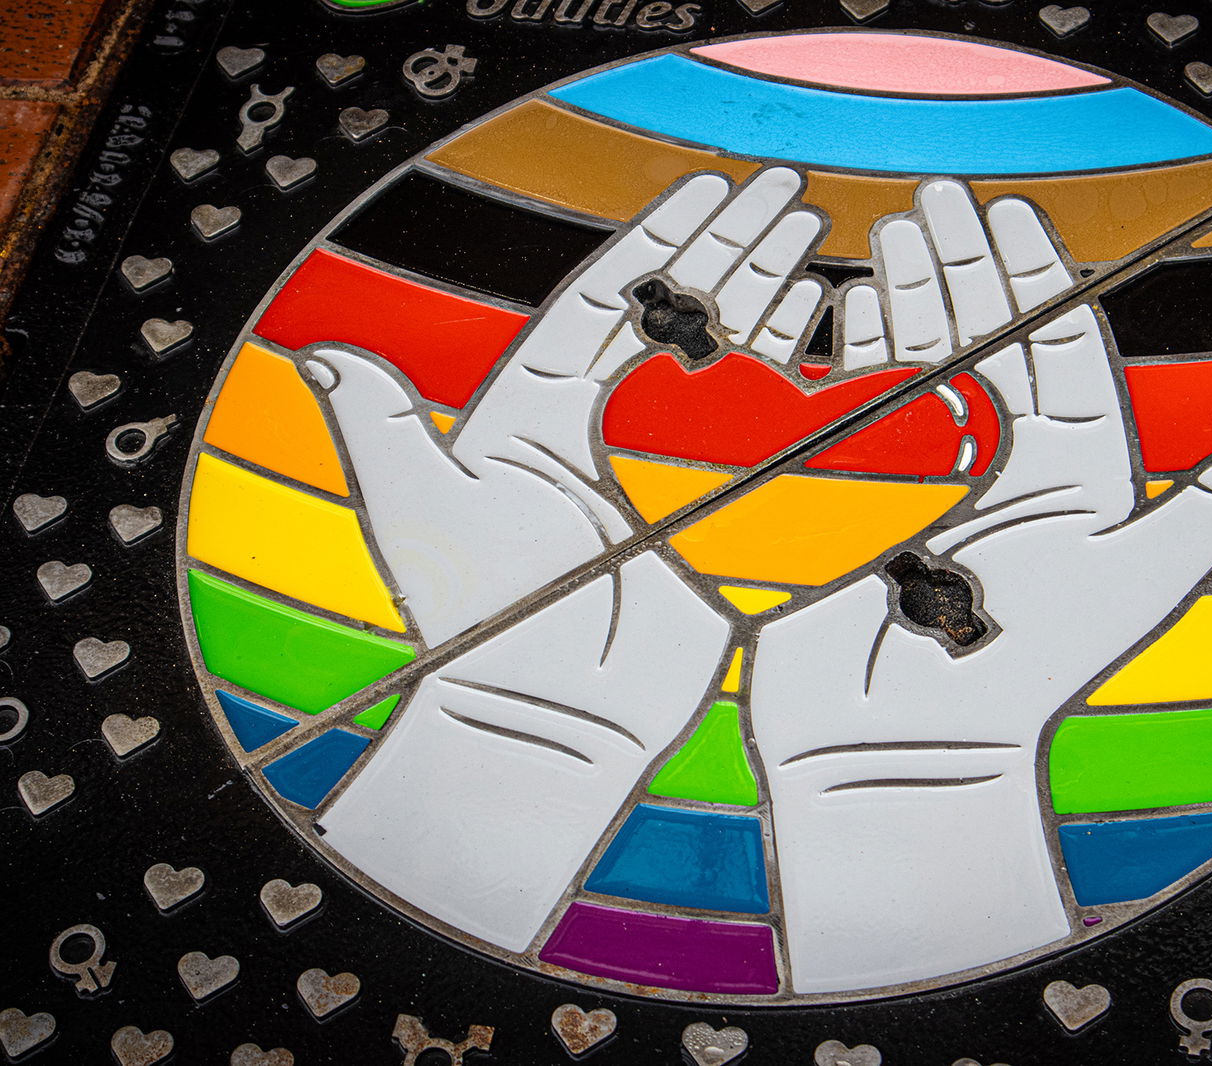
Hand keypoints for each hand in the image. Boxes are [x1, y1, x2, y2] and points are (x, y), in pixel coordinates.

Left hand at [301, 168, 825, 644]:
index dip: (660, 239)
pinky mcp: (713, 519)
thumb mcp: (418, 515)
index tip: (710, 188)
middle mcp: (607, 431)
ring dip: (771, 298)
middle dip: (734, 247)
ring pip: (728, 365)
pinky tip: (827, 336)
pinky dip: (796, 387)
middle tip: (786, 191)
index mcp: (538, 412)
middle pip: (681, 316)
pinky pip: (763, 440)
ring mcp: (667, 472)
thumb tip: (324, 358)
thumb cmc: (477, 623)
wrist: (547, 718)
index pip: (608, 301)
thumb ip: (381, 429)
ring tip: (814, 239)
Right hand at [749, 181, 1211, 993]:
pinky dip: (852, 355)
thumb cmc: (1029, 673)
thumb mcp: (1140, 583)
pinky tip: (848, 305)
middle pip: (988, 340)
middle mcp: (1005, 469)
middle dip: (966, 263)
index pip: (1061, 349)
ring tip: (892, 229)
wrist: (907, 746)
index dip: (1041, 276)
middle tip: (939, 194)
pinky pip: (859, 411)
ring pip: (923, 364)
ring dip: (910, 293)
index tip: (1014, 211)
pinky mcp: (862, 506)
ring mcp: (928, 484)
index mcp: (1076, 475)